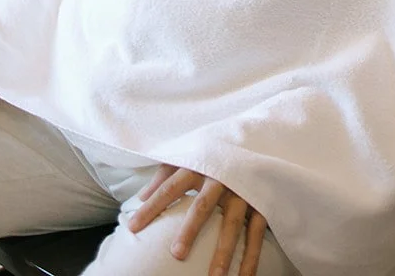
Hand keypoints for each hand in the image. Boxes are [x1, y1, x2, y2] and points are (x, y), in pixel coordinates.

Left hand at [129, 165, 267, 275]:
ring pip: (233, 223)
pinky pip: (258, 232)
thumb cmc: (214, 152)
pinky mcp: (261, 201)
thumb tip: (140, 197)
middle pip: (203, 205)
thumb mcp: (189, 154)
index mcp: (199, 164)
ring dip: (224, 251)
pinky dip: (252, 256)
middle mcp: (222, 177)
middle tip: (177, 254)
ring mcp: (243, 190)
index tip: (132, 228)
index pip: (170, 187)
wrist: (256, 139)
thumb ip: (165, 174)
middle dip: (191, 229)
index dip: (151, 207)